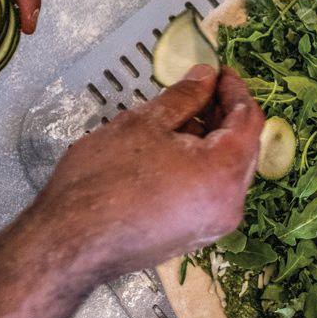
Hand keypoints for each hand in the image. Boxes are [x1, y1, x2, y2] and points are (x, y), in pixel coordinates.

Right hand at [28, 64, 263, 278]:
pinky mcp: (195, 235)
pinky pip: (212, 191)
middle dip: (225, 114)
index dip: (235, 90)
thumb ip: (184, 96)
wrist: (67, 244)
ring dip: (213, 139)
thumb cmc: (102, 183)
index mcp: (224, 173)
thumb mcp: (144, 124)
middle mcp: (230, 204)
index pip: (249, 120)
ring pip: (228, 170)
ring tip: (182, 117)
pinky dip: (203, 165)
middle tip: (201, 90)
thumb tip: (205, 77)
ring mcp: (214, 224)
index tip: (219, 73)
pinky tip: (175, 149)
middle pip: (245, 146)